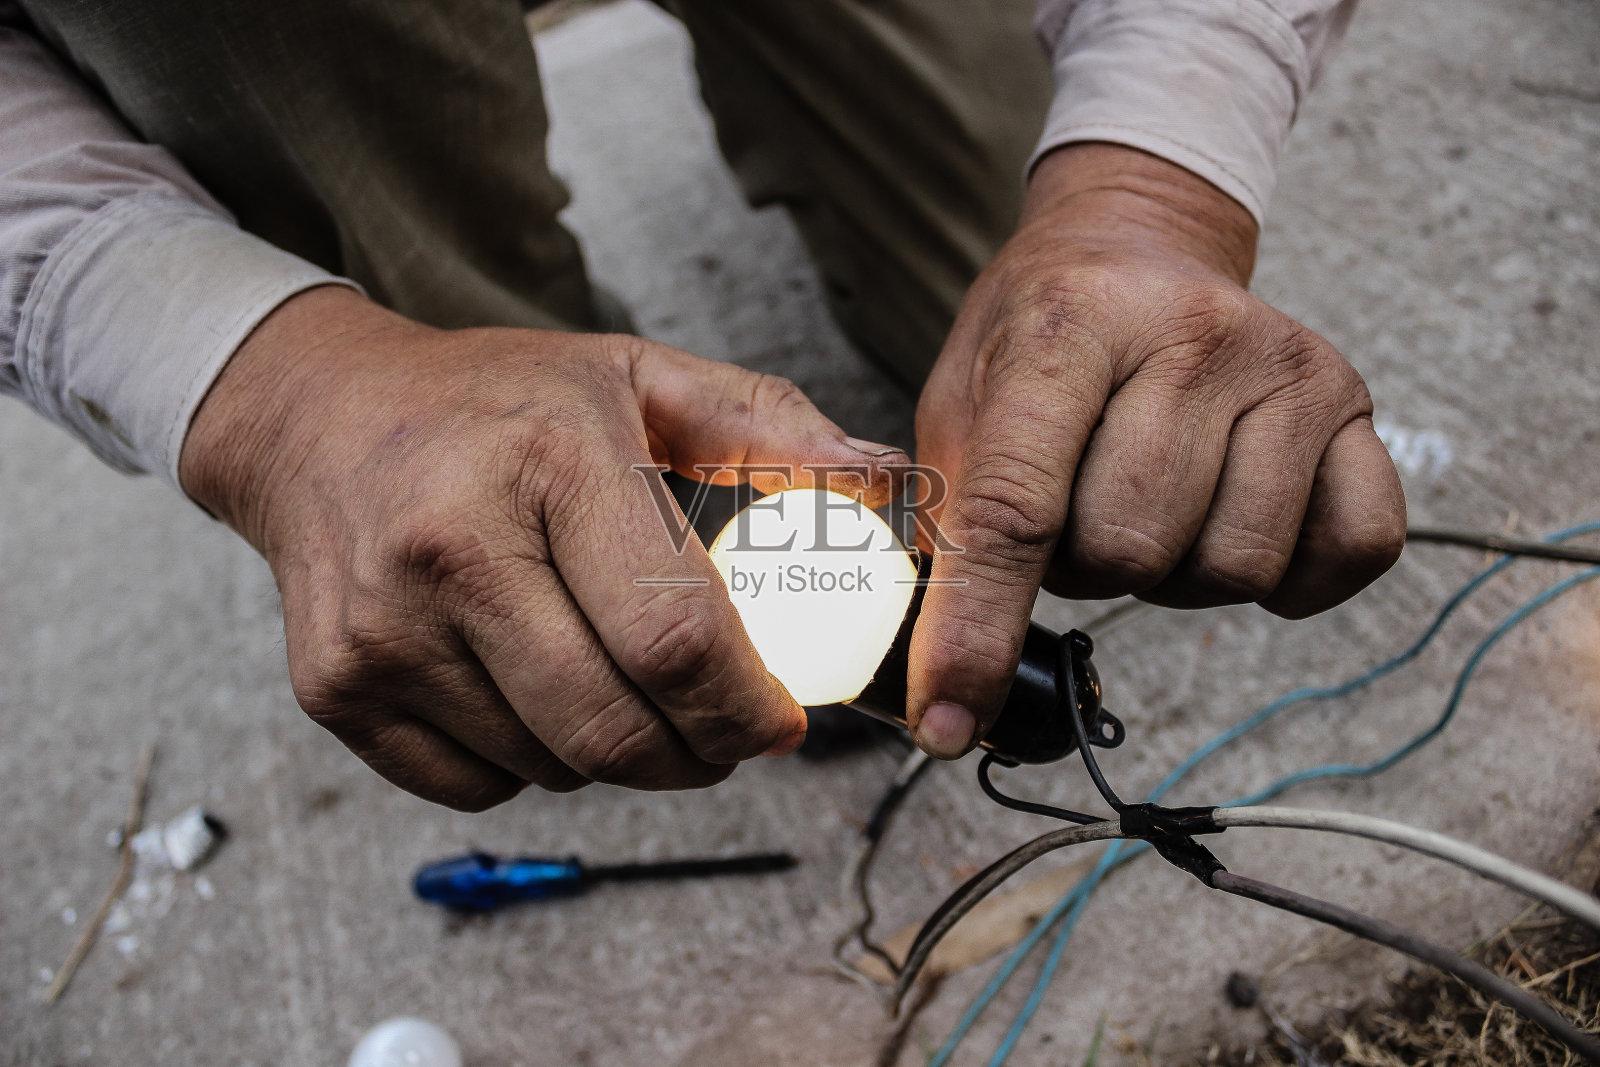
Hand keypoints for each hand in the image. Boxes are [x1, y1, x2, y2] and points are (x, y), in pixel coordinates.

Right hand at [181, 287, 905, 807]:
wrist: (316, 419)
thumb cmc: (494, 401)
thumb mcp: (638, 377)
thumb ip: (768, 429)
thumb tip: (883, 483)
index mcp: (548, 461)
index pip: (676, 640)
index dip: (748, 707)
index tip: (782, 719)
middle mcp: (451, 548)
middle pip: (614, 729)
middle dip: (698, 755)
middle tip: (724, 730)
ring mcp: (382, 629)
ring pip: (553, 767)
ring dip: (617, 753)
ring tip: (621, 681)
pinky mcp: (336, 689)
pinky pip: (479, 784)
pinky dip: (532, 763)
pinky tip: (535, 688)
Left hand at [907, 144, 1405, 758]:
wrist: (1134, 246)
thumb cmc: (1037, 341)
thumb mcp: (958, 401)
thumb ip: (946, 522)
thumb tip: (935, 679)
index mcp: (1067, 327)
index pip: (1016, 508)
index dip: (977, 631)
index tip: (949, 722)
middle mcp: (1191, 335)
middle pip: (1125, 552)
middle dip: (1082, 565)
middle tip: (1077, 506)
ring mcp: (1287, 366)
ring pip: (1226, 569)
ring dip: (1171, 572)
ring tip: (1148, 500)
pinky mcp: (1354, 405)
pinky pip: (1348, 551)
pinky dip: (1287, 578)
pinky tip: (1234, 522)